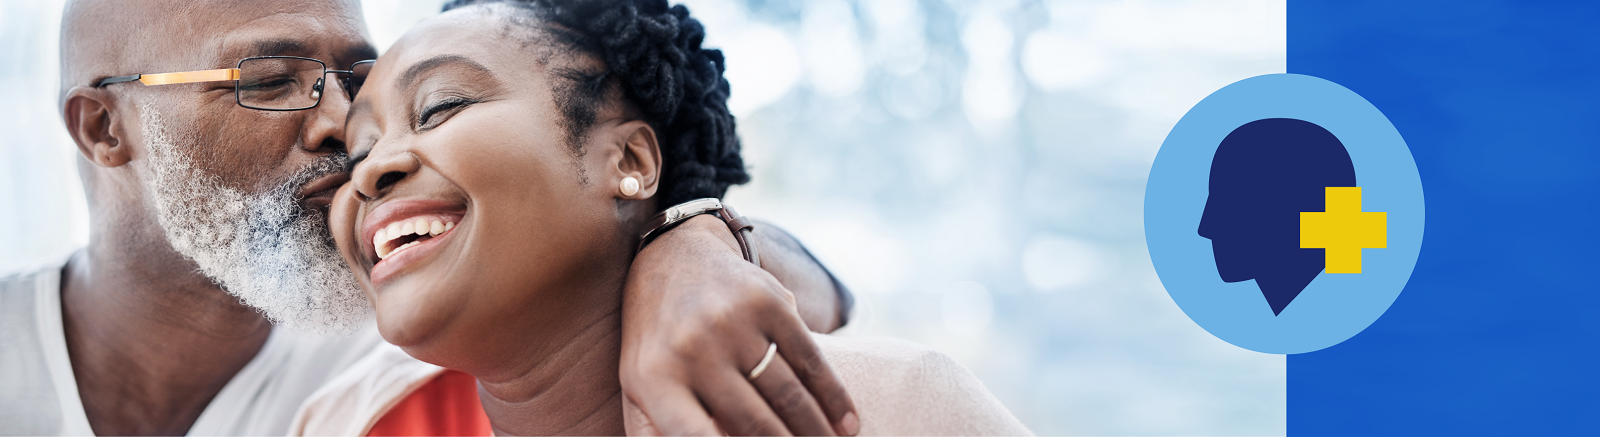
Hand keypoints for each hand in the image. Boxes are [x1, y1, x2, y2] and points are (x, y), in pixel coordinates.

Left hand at [620, 215, 859, 435]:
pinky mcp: (768, 301)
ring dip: (818, 433)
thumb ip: (657, 434)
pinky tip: (847, 424)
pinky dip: (834, 397)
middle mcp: (691, 349)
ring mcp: (731, 323)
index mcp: (654, 380)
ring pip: (788, 395)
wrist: (675, 256)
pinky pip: (810, 359)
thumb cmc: (658, 341)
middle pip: (755, 423)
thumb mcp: (638, 387)